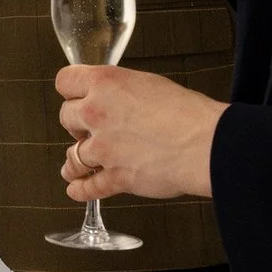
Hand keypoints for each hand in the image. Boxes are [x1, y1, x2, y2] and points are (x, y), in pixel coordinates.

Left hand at [56, 65, 224, 200]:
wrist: (207, 143)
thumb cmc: (188, 113)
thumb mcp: (148, 83)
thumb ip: (121, 90)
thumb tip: (113, 98)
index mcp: (105, 83)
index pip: (65, 81)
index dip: (70, 90)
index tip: (73, 96)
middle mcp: (97, 113)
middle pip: (65, 116)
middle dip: (76, 123)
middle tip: (86, 129)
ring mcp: (103, 147)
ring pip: (72, 154)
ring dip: (75, 160)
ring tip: (76, 164)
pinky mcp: (115, 176)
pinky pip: (89, 186)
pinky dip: (81, 190)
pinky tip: (77, 189)